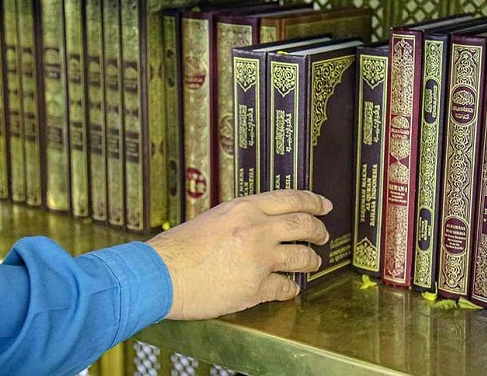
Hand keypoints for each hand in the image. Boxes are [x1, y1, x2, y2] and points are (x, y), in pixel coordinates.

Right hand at [146, 190, 332, 319]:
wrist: (162, 274)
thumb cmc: (178, 248)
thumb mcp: (214, 218)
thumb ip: (241, 218)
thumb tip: (260, 222)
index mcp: (245, 208)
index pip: (290, 198)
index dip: (313, 201)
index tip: (324, 205)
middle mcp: (257, 229)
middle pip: (304, 225)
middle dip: (318, 230)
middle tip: (323, 235)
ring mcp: (259, 259)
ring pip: (302, 257)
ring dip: (311, 260)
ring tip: (312, 262)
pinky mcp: (256, 287)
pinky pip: (285, 287)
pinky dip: (291, 288)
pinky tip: (290, 288)